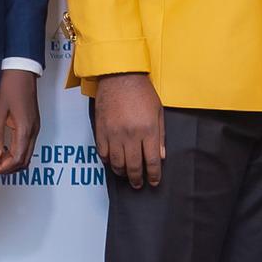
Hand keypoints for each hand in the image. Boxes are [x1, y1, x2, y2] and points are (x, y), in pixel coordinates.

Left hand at [0, 69, 40, 176]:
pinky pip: (26, 145)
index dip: (1, 169)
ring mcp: (34, 127)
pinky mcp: (32, 123)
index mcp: (25, 129)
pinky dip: (14, 152)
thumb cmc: (10, 86)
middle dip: (6, 168)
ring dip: (10, 160)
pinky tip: (1, 148)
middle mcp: (33, 130)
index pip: (16, 159)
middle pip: (23, 160)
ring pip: (25, 154)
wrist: (21, 70)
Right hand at [94, 72, 164, 188]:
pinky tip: (113, 162)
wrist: (120, 77)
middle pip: (133, 166)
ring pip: (117, 163)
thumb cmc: (142, 92)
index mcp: (148, 130)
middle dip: (137, 179)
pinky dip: (108, 161)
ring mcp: (114, 134)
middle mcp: (131, 135)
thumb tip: (161, 156)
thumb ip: (161, 135)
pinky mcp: (101, 131)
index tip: (154, 181)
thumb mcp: (158, 112)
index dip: (153, 175)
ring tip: (126, 175)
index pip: (151, 161)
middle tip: (139, 184)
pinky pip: (103, 153)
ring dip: (122, 173)